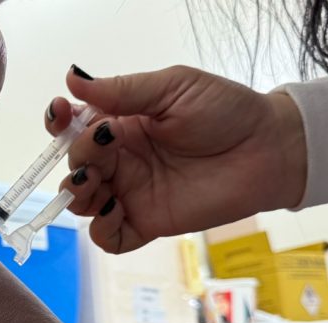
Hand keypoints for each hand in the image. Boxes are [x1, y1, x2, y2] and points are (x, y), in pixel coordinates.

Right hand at [47, 65, 305, 253]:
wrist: (269, 148)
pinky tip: (113, 210)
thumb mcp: (171, 88)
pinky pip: (110, 238)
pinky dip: (100, 230)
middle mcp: (122, 161)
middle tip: (102, 148)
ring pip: (83, 203)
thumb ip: (122, 90)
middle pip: (75, 166)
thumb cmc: (226, 111)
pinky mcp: (149, 223)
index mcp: (122, 125)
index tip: (58, 113)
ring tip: (96, 181)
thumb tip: (73, 79)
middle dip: (76, 158)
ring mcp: (133, 194)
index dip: (58, 123)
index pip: (74, 128)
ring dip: (78, 193)